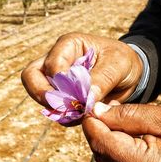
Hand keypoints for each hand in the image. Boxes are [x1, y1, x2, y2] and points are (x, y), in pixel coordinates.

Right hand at [21, 32, 141, 107]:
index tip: (81, 98)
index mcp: (69, 45)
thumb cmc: (123, 61)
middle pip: (31, 77)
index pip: (53, 65)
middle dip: (45, 96)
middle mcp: (57, 59)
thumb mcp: (118, 65)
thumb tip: (85, 99)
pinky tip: (82, 116)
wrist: (128, 74)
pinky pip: (52, 108)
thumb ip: (102, 79)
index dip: (62, 84)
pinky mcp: (61, 95)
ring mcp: (55, 78)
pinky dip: (64, 116)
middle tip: (66, 109)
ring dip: (55, 109)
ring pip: (38, 94)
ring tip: (79, 114)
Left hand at [82, 102, 160, 161]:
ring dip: (108, 141)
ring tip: (114, 119)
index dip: (91, 123)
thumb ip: (128, 115)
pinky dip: (120, 152)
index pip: (102, 144)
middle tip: (102, 110)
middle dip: (98, 132)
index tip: (89, 106)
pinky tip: (126, 136)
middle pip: (103, 156)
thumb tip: (99, 112)